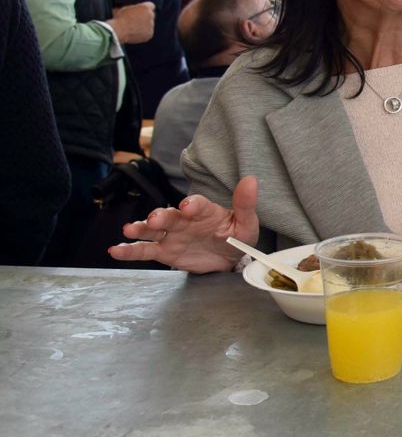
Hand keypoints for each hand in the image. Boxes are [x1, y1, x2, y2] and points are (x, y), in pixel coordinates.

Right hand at [108, 176, 260, 272]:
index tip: (188, 206)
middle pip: (170, 215)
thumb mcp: (246, 223)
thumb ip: (245, 204)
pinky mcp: (164, 252)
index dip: (193, 204)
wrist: (227, 257)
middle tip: (154, 219)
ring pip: (152, 230)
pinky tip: (115, 250)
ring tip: (128, 230)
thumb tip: (251, 180)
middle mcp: (184, 220)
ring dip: (140, 229)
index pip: (198, 204)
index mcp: (205, 211)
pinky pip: (144, 250)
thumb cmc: (236, 235)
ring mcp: (171, 235)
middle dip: (161, 216)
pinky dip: (129, 251)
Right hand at [110, 2, 155, 44]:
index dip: (145, 9)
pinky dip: (143, 33)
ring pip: (149, 24)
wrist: (119, 30)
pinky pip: (148, 33)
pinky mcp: (150, 34)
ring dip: (144, 26)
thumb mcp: (125, 8)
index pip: (151, 6)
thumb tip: (135, 8)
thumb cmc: (120, 18)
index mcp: (146, 7)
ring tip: (133, 28)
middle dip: (145, 17)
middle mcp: (151, 15)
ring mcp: (151, 25)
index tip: (142, 11)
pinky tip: (135, 33)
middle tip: (137, 20)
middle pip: (151, 15)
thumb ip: (134, 7)